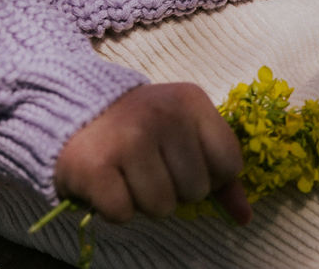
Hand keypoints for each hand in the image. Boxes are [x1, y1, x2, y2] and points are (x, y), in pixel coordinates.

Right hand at [54, 82, 251, 226]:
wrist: (74, 112)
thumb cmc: (140, 128)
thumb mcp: (185, 134)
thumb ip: (219, 174)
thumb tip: (244, 217)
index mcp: (191, 101)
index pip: (229, 163)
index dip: (210, 176)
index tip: (184, 160)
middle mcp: (162, 115)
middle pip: (195, 191)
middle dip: (174, 188)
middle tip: (148, 163)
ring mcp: (129, 139)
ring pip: (162, 208)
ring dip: (144, 200)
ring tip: (127, 171)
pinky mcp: (97, 166)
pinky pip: (124, 214)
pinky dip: (115, 207)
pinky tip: (107, 180)